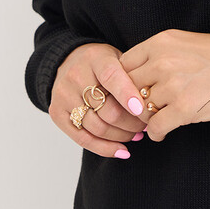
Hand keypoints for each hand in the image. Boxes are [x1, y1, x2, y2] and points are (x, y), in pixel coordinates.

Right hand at [49, 42, 151, 158]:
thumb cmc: (103, 63)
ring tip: (136, 135)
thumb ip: (133, 74)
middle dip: (132, 122)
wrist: (70, 61)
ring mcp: (63, 96)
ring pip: (97, 127)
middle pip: (107, 110)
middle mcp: (75, 76)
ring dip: (122, 136)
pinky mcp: (57, 113)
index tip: (141, 110)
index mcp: (95, 58)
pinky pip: (83, 139)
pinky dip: (105, 149)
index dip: (127, 95)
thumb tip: (152, 102)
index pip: (111, 77)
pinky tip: (122, 151)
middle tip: (146, 125)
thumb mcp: (119, 57)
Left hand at [117, 28, 209, 141]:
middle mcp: (162, 62)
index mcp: (160, 42)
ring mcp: (173, 85)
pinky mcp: (184, 108)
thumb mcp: (182, 43)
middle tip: (138, 110)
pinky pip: (156, 127)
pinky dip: (156, 133)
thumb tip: (130, 76)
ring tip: (154, 120)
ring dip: (146, 119)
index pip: (123, 65)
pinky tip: (161, 133)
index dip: (123, 81)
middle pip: (128, 88)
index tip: (129, 91)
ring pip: (141, 109)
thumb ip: (155, 54)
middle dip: (131, 102)